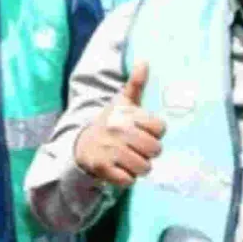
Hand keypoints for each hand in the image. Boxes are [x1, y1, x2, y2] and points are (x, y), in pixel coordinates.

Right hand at [74, 62, 165, 187]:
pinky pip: (129, 180)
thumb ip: (136, 84)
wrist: (82, 144)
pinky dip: (128, 177)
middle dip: (150, 151)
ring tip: (132, 158)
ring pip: (144, 167)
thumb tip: (144, 62)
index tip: (146, 131)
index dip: (156, 132)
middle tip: (139, 148)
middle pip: (155, 149)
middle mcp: (118, 132)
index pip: (160, 128)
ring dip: (141, 166)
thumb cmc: (110, 123)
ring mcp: (110, 151)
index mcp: (126, 115)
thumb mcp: (122, 103)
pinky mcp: (103, 169)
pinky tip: (121, 168)